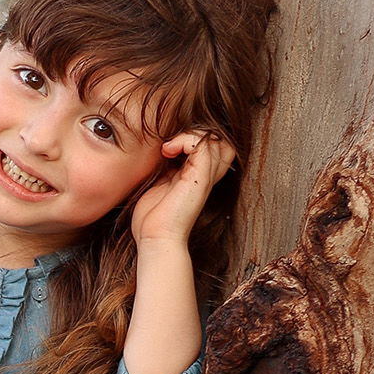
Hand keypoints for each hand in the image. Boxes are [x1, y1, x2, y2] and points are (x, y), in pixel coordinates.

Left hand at [128, 128, 236, 248]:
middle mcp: (205, 176)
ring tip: (169, 148)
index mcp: (197, 178)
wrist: (155, 239)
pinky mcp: (199, 178)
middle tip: (171, 146)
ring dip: (191, 135)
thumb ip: (166, 169)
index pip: (210, 149)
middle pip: (220, 142)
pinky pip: (204, 144)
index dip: (192, 140)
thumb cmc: (152, 220)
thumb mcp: (159, 185)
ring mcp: (204, 177)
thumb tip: (161, 150)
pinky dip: (186, 140)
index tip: (167, 148)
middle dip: (196, 134)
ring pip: (217, 140)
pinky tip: (168, 151)